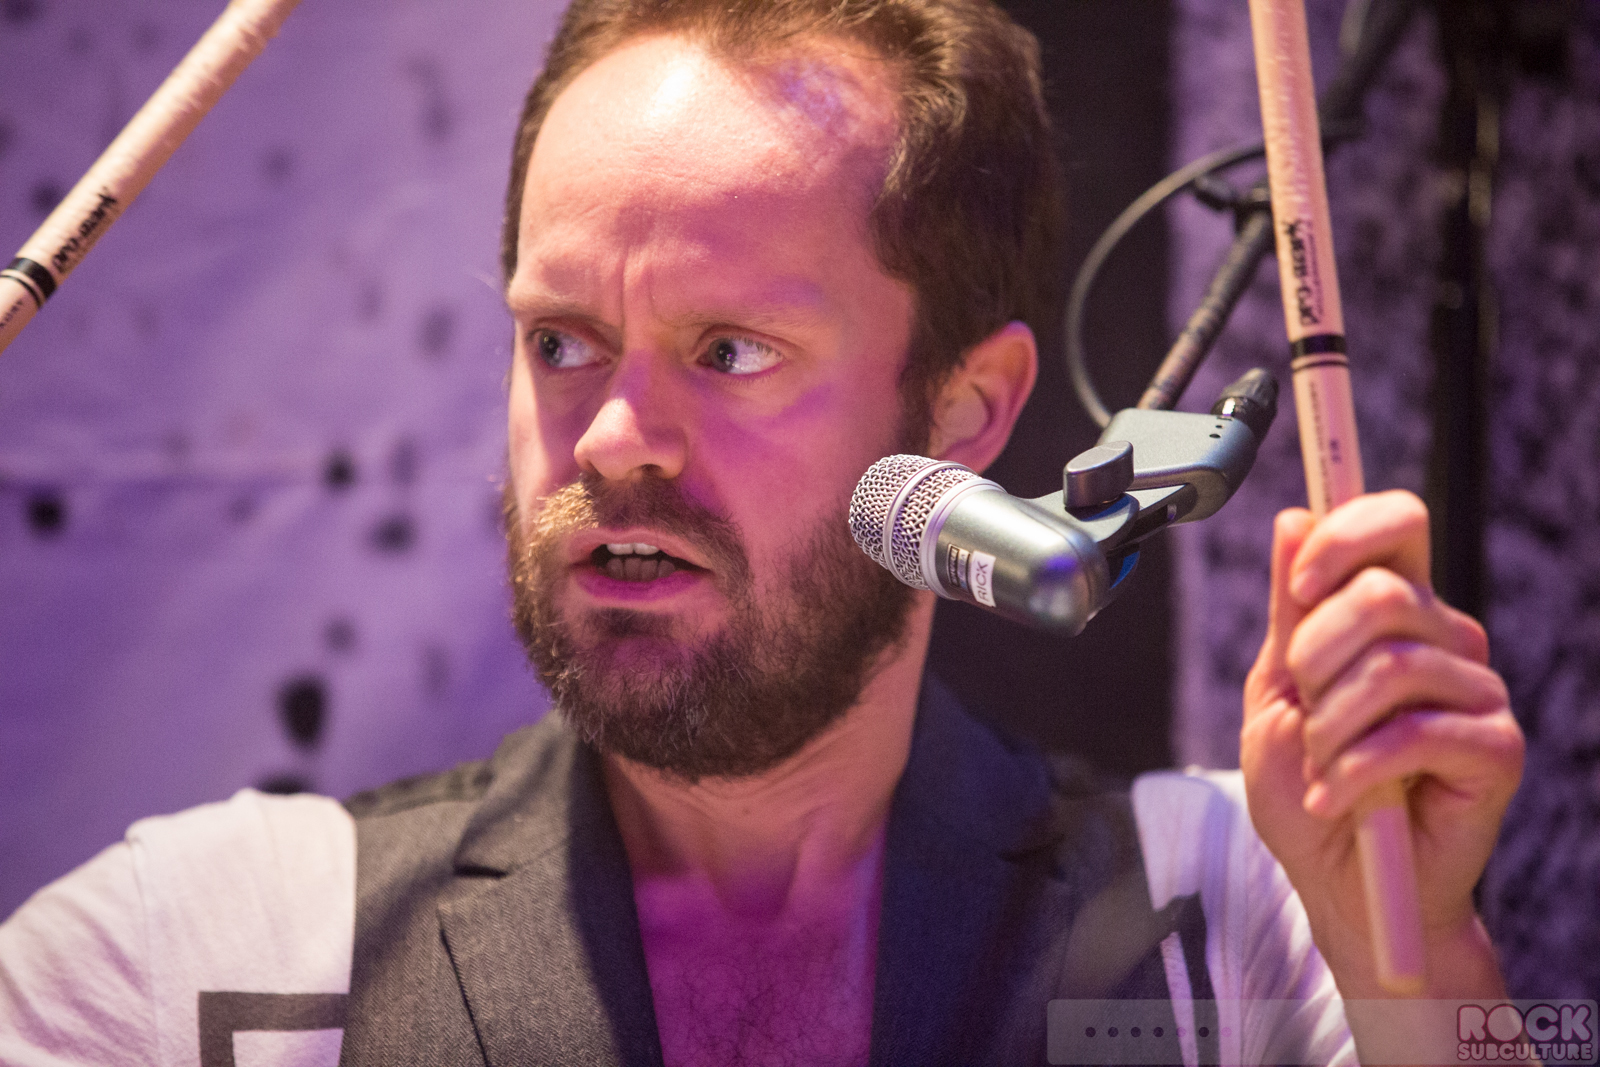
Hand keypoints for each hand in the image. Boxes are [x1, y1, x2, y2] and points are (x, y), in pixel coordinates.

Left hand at [1241, 491, 1523, 997]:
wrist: (1336, 882)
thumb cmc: (1306, 787)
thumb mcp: (1276, 691)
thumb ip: (1289, 613)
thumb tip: (1293, 520)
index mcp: (1393, 612)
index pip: (1397, 523)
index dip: (1344, 536)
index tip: (1297, 589)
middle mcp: (1445, 639)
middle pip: (1382, 592)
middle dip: (1315, 655)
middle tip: (1305, 707)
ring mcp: (1476, 692)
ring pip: (1394, 665)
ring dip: (1332, 723)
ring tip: (1322, 764)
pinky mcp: (1495, 750)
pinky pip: (1417, 733)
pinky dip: (1356, 771)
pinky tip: (1337, 798)